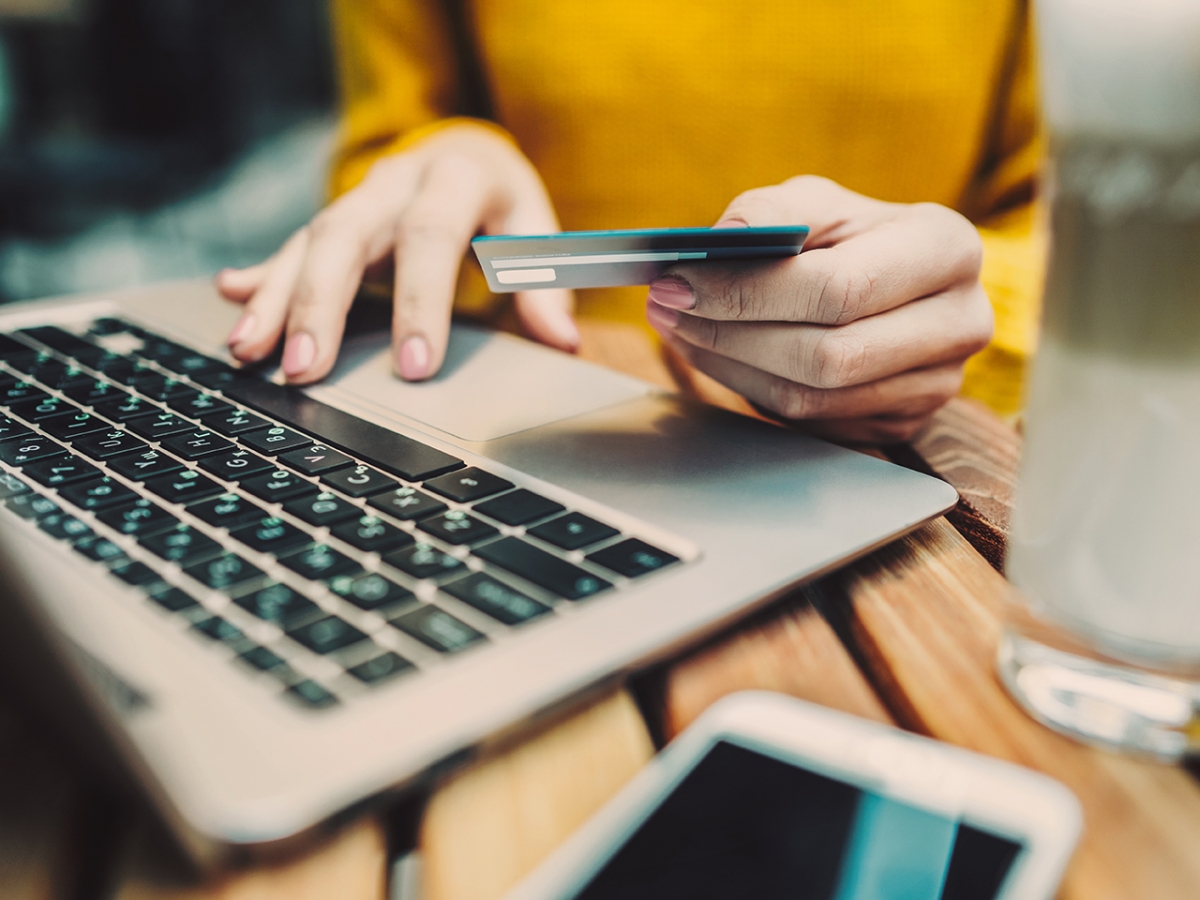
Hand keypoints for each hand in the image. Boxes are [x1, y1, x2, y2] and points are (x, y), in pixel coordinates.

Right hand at [215, 124, 578, 383]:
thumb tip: (563, 340)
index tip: (414, 366)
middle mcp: (396, 181)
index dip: (420, 302)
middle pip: (346, 234)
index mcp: (454, 178)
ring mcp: (358, 198)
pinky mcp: (334, 219)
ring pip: (307, 241)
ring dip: (275, 298)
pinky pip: (290, 245)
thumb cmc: (503, 201)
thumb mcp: (535, 230)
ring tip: (248, 352)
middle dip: (320, 304)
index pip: (430, 238)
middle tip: (305, 369)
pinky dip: (261, 277)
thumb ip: (545, 283)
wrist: (466, 149)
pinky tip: (232, 300)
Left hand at [646, 176, 992, 443]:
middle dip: (730, 332)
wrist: (894, 283)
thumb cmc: (851, 236)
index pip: (837, 288)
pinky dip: (748, 388)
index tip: (677, 280)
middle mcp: (960, 322)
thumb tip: (723, 239)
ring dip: (728, 364)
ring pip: (812, 398)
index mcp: (947, 249)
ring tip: (678, 327)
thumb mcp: (817, 202)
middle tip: (664, 307)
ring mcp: (937, 384)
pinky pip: (810, 423)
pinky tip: (714, 353)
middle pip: (826, 355)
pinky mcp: (902, 424)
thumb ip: (773, 210)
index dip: (748, 291)